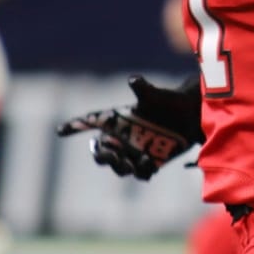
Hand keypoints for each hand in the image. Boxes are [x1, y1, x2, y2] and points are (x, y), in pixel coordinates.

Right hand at [58, 75, 203, 179]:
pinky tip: (149, 164)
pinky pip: (140, 173)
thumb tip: (134, 80)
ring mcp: (135, 151)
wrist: (192, 117)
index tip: (60, 130)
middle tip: (111, 155)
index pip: (91, 121)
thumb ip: (143, 89)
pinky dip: (142, 171)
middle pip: (102, 151)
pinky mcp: (150, 163)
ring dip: (121, 166)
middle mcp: (123, 136)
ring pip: (119, 166)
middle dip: (102, 155)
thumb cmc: (170, 102)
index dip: (75, 126)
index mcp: (118, 119)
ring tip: (131, 164)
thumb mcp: (156, 96)